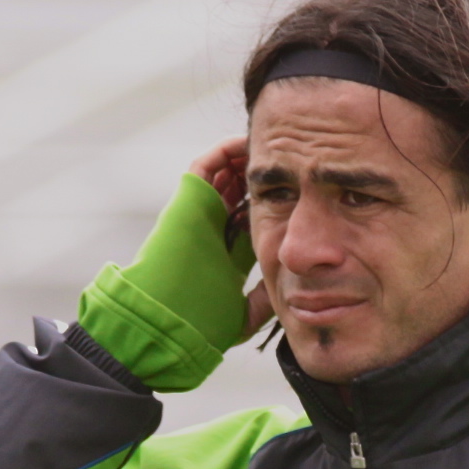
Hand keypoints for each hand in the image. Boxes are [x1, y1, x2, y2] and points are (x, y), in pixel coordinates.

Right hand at [188, 136, 271, 339]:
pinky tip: (249, 145)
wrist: (170, 319)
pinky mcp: (188, 200)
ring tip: (271, 149)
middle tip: (288, 163)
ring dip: (246, 160)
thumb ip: (264, 300)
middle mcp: (215, 229)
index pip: (254, 220)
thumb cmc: (201, 323)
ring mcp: (201, 213)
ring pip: (225, 174)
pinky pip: (207, 164)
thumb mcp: (244, 315)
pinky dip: (226, 150)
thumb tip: (289, 291)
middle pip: (241, 192)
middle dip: (262, 176)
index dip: (275, 205)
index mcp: (228, 253)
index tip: (299, 193)